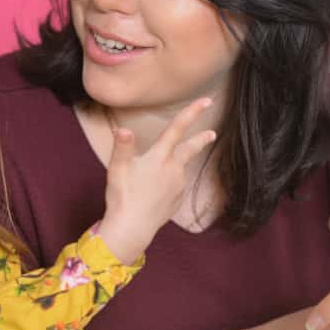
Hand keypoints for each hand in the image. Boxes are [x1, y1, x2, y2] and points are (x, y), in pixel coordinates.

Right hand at [97, 98, 216, 262]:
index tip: (206, 101)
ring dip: (179, 164)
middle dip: (201, 139)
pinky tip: (159, 190)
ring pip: (181, 169)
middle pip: (190, 149)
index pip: (177, 128)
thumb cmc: (123, 196)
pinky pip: (175, 187)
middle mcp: (173, 169)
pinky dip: (170, 183)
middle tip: (212, 133)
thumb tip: (124, 129)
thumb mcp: (118, 168)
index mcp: (159, 157)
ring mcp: (177, 186)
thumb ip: (122, 147)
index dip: (192, 112)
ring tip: (164, 169)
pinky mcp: (176, 201)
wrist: (132, 228)